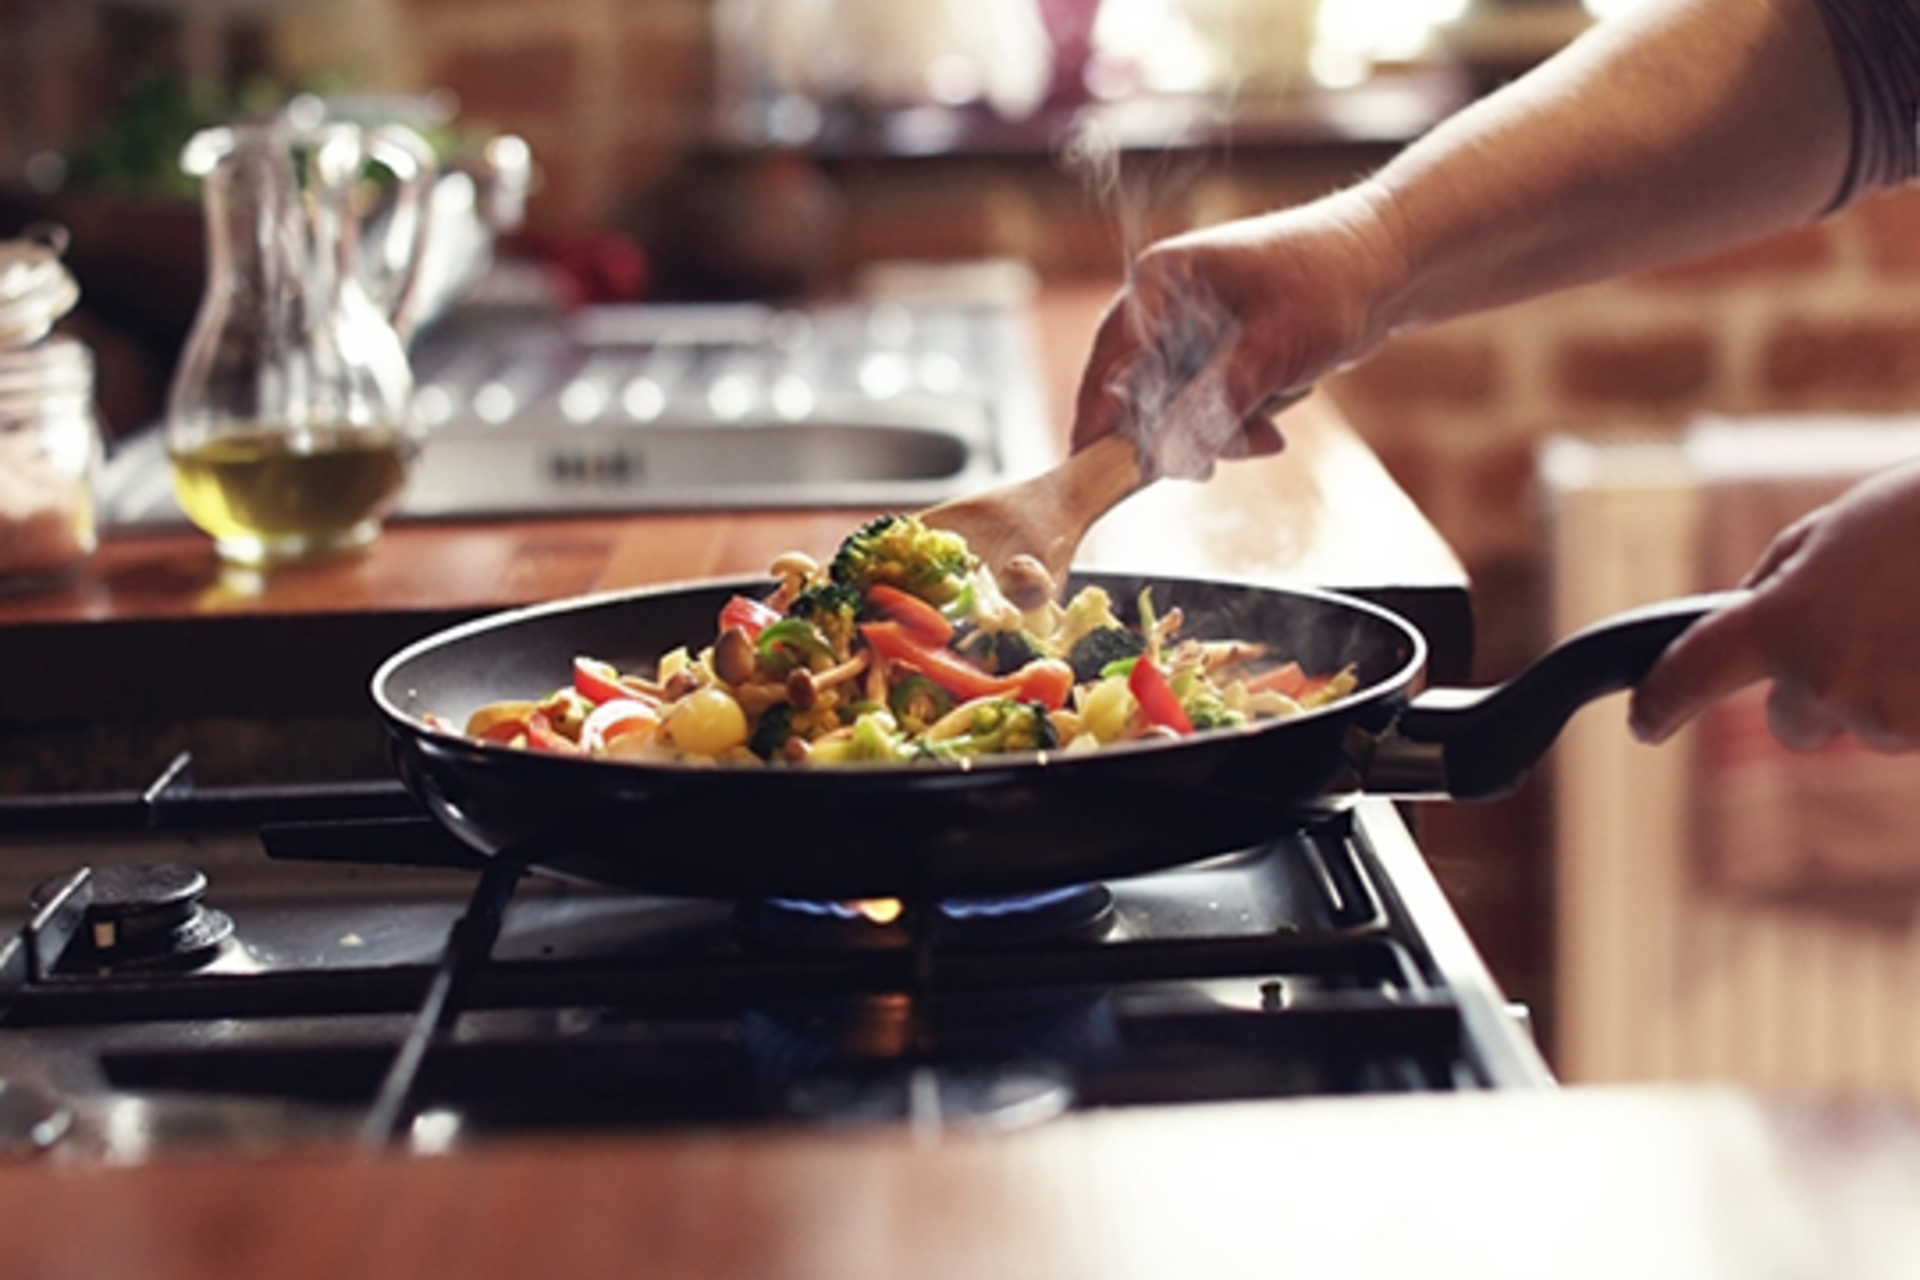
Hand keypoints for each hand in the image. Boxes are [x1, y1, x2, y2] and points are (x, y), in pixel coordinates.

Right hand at [1069, 187, 1404, 478]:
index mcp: (1158, 284)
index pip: (1108, 368)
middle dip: (1182, 434)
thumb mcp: (1269, 352)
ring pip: (1176, 410)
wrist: (1391, 267)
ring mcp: (1189, 329)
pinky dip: (1236, 423)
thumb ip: (1212, 406)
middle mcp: (1163, 304)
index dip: (1103, 426)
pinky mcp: (1217, 352)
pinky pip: (1206, 407)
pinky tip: (1273, 422)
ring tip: (1268, 432)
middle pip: (1139, 397)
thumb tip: (1165, 458)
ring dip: (1219, 432)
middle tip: (1211, 467)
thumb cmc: (1330, 284)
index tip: (1101, 475)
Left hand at [1630, 458, 1919, 751]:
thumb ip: (1781, 584)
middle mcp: (1825, 681)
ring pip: (1868, 726)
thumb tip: (1750, 619)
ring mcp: (1891, 721)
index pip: (1690, 673)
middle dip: (1816, 687)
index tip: (1643, 722)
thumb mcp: (1834, 531)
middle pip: (1792, 722)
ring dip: (1891, 687)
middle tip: (1870, 630)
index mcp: (1782, 620)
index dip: (1660, 701)